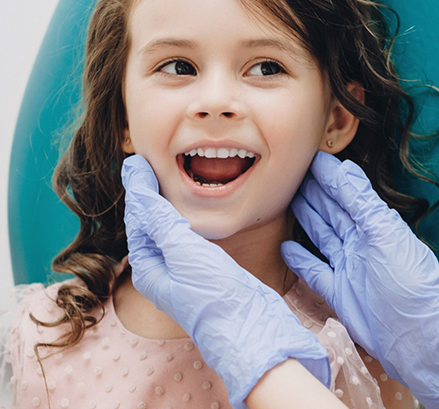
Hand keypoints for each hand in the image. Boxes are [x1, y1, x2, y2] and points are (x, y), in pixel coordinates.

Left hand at [121, 155, 330, 408]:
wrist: (250, 329)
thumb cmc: (214, 294)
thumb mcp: (183, 250)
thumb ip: (160, 218)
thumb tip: (135, 185)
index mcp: (149, 267)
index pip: (138, 219)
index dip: (137, 189)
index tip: (137, 161)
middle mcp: (164, 270)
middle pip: (150, 225)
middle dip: (148, 195)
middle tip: (148, 164)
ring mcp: (186, 272)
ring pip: (170, 231)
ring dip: (167, 205)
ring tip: (167, 180)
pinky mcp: (208, 272)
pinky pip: (189, 239)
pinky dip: (187, 218)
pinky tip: (195, 211)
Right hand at [281, 152, 438, 408]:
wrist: (419, 336)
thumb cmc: (409, 282)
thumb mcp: (386, 234)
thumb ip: (363, 203)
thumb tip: (345, 169)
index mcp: (374, 226)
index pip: (346, 193)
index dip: (328, 176)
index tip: (309, 158)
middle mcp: (360, 243)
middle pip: (331, 212)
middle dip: (314, 192)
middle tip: (292, 174)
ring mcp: (348, 268)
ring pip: (322, 235)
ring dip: (306, 218)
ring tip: (287, 201)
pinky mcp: (338, 292)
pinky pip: (314, 270)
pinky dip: (301, 259)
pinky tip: (287, 247)